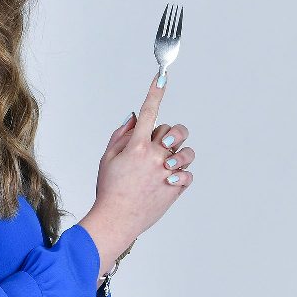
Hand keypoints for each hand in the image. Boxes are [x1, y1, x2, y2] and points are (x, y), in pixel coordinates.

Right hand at [82, 71, 194, 263]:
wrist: (118, 219)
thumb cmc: (110, 189)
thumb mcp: (108, 159)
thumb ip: (121, 136)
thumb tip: (133, 118)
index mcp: (136, 146)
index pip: (147, 112)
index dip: (154, 92)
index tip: (161, 77)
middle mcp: (154, 156)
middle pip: (172, 130)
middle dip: (166, 135)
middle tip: (155, 148)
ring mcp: (167, 171)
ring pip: (186, 151)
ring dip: (179, 154)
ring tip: (167, 165)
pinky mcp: (177, 187)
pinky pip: (188, 174)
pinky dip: (180, 176)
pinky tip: (167, 182)